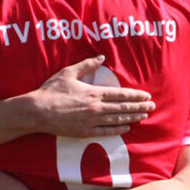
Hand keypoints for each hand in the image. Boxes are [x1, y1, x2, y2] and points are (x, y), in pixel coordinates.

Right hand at [19, 56, 153, 137]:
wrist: (37, 111)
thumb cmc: (51, 91)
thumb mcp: (68, 73)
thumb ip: (87, 65)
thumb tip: (101, 57)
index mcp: (94, 93)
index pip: (121, 95)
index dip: (135, 96)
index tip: (146, 96)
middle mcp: (96, 108)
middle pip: (123, 108)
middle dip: (139, 107)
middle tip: (152, 106)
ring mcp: (91, 121)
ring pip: (118, 120)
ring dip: (133, 118)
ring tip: (144, 116)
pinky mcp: (85, 132)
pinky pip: (106, 132)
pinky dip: (118, 130)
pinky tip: (127, 128)